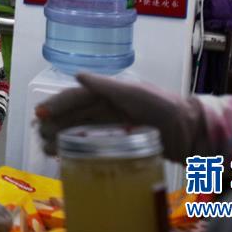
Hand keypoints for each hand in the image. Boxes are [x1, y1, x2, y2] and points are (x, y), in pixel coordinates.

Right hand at [35, 73, 208, 162]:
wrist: (193, 132)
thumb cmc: (166, 109)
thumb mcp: (136, 94)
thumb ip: (107, 86)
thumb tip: (77, 75)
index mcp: (109, 93)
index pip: (76, 97)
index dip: (57, 104)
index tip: (40, 115)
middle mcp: (108, 107)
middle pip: (75, 114)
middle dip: (55, 123)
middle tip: (39, 136)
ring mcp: (114, 125)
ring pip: (81, 129)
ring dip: (62, 137)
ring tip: (46, 148)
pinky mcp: (121, 142)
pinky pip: (93, 143)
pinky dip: (77, 148)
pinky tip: (67, 156)